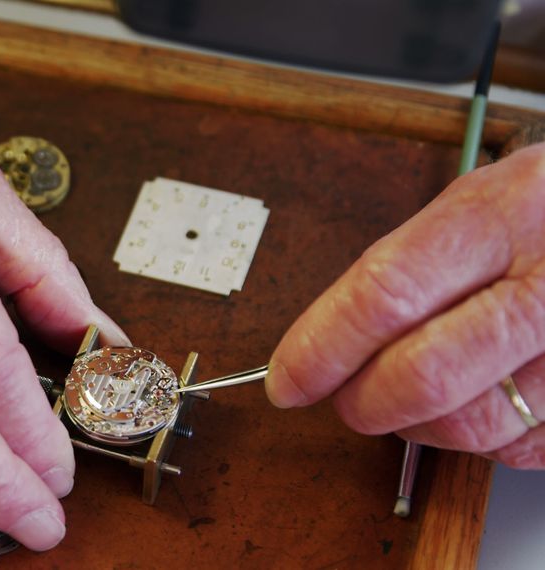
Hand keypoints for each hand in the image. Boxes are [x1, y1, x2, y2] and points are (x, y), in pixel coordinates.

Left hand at [266, 143, 544, 467]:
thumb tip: (326, 334)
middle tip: (342, 397)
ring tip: (412, 391)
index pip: (384, 296)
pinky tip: (479, 397)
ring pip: (469, 429)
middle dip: (361, 402)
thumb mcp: (485, 197)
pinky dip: (480, 440)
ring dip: (415, 426)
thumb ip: (408, 263)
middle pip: (423, 377)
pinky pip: (518, 452)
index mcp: (501, 218)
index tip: (286, 378)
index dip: (321, 348)